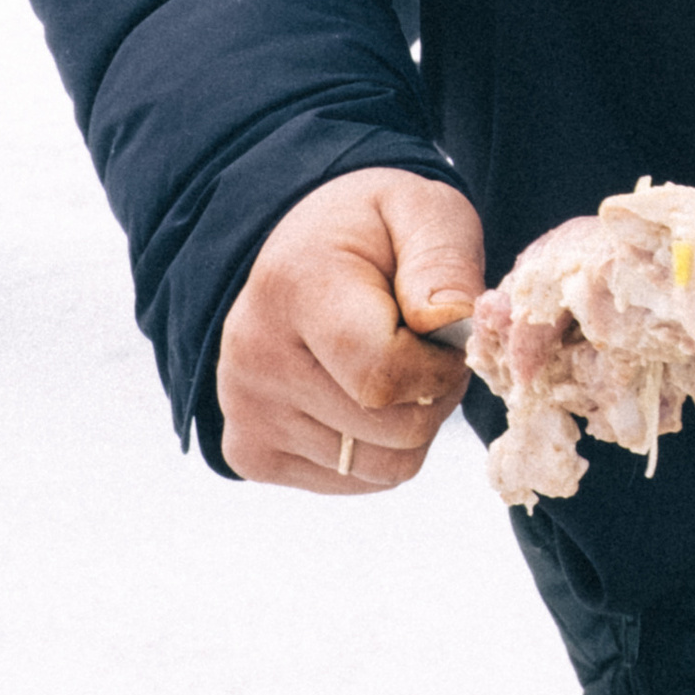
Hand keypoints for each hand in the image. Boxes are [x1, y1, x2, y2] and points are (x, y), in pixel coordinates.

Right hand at [217, 168, 484, 492]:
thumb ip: (444, 260)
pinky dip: (379, 448)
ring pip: (381, 467)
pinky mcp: (250, 453)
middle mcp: (255, 357)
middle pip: (391, 429)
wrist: (303, 251)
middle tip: (425, 349)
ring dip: (412, 426)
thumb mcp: (422, 212)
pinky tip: (363, 396)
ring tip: (395, 369)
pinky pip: (353, 481)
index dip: (440, 367)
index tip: (446, 335)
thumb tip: (449, 321)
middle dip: (435, 395)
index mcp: (295, 288)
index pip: (384, 375)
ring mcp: (246, 412)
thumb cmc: (374, 234)